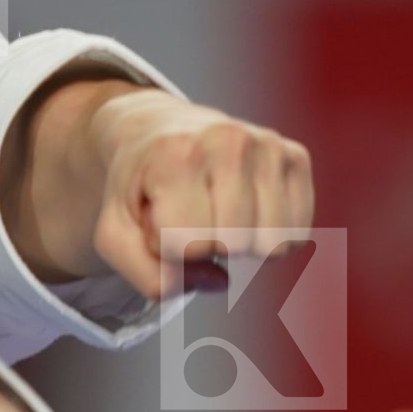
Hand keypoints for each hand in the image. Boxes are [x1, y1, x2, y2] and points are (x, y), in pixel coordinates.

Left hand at [89, 90, 313, 299]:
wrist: (158, 129)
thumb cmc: (139, 187)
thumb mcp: (115, 235)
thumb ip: (150, 278)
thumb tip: (221, 281)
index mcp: (175, 154)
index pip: (190, 246)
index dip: (168, 247)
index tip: (158, 217)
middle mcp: (228, 140)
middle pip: (235, 247)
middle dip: (207, 247)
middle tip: (187, 216)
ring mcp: (268, 145)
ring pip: (273, 246)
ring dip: (240, 244)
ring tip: (214, 212)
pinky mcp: (295, 156)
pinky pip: (297, 234)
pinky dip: (267, 235)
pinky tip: (243, 208)